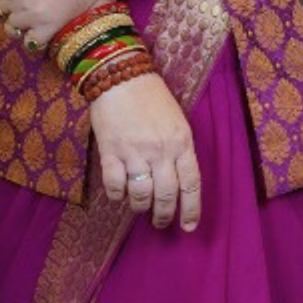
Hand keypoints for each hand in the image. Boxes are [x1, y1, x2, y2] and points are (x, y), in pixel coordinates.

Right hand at [90, 73, 200, 231]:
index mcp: (182, 142)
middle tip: (160, 223)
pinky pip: (115, 186)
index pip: (191, 184)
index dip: (191, 209)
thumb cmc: (152, 97)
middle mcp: (161, 150)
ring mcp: (135, 152)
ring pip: (141, 194)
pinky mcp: (111, 152)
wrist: (121, 76)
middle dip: (164, 214)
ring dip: (140, 207)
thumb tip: (177, 180)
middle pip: (166, 195)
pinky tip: (119, 194)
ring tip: (140, 207)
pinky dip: (117, 196)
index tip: (188, 226)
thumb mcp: (177, 121)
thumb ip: (179, 149)